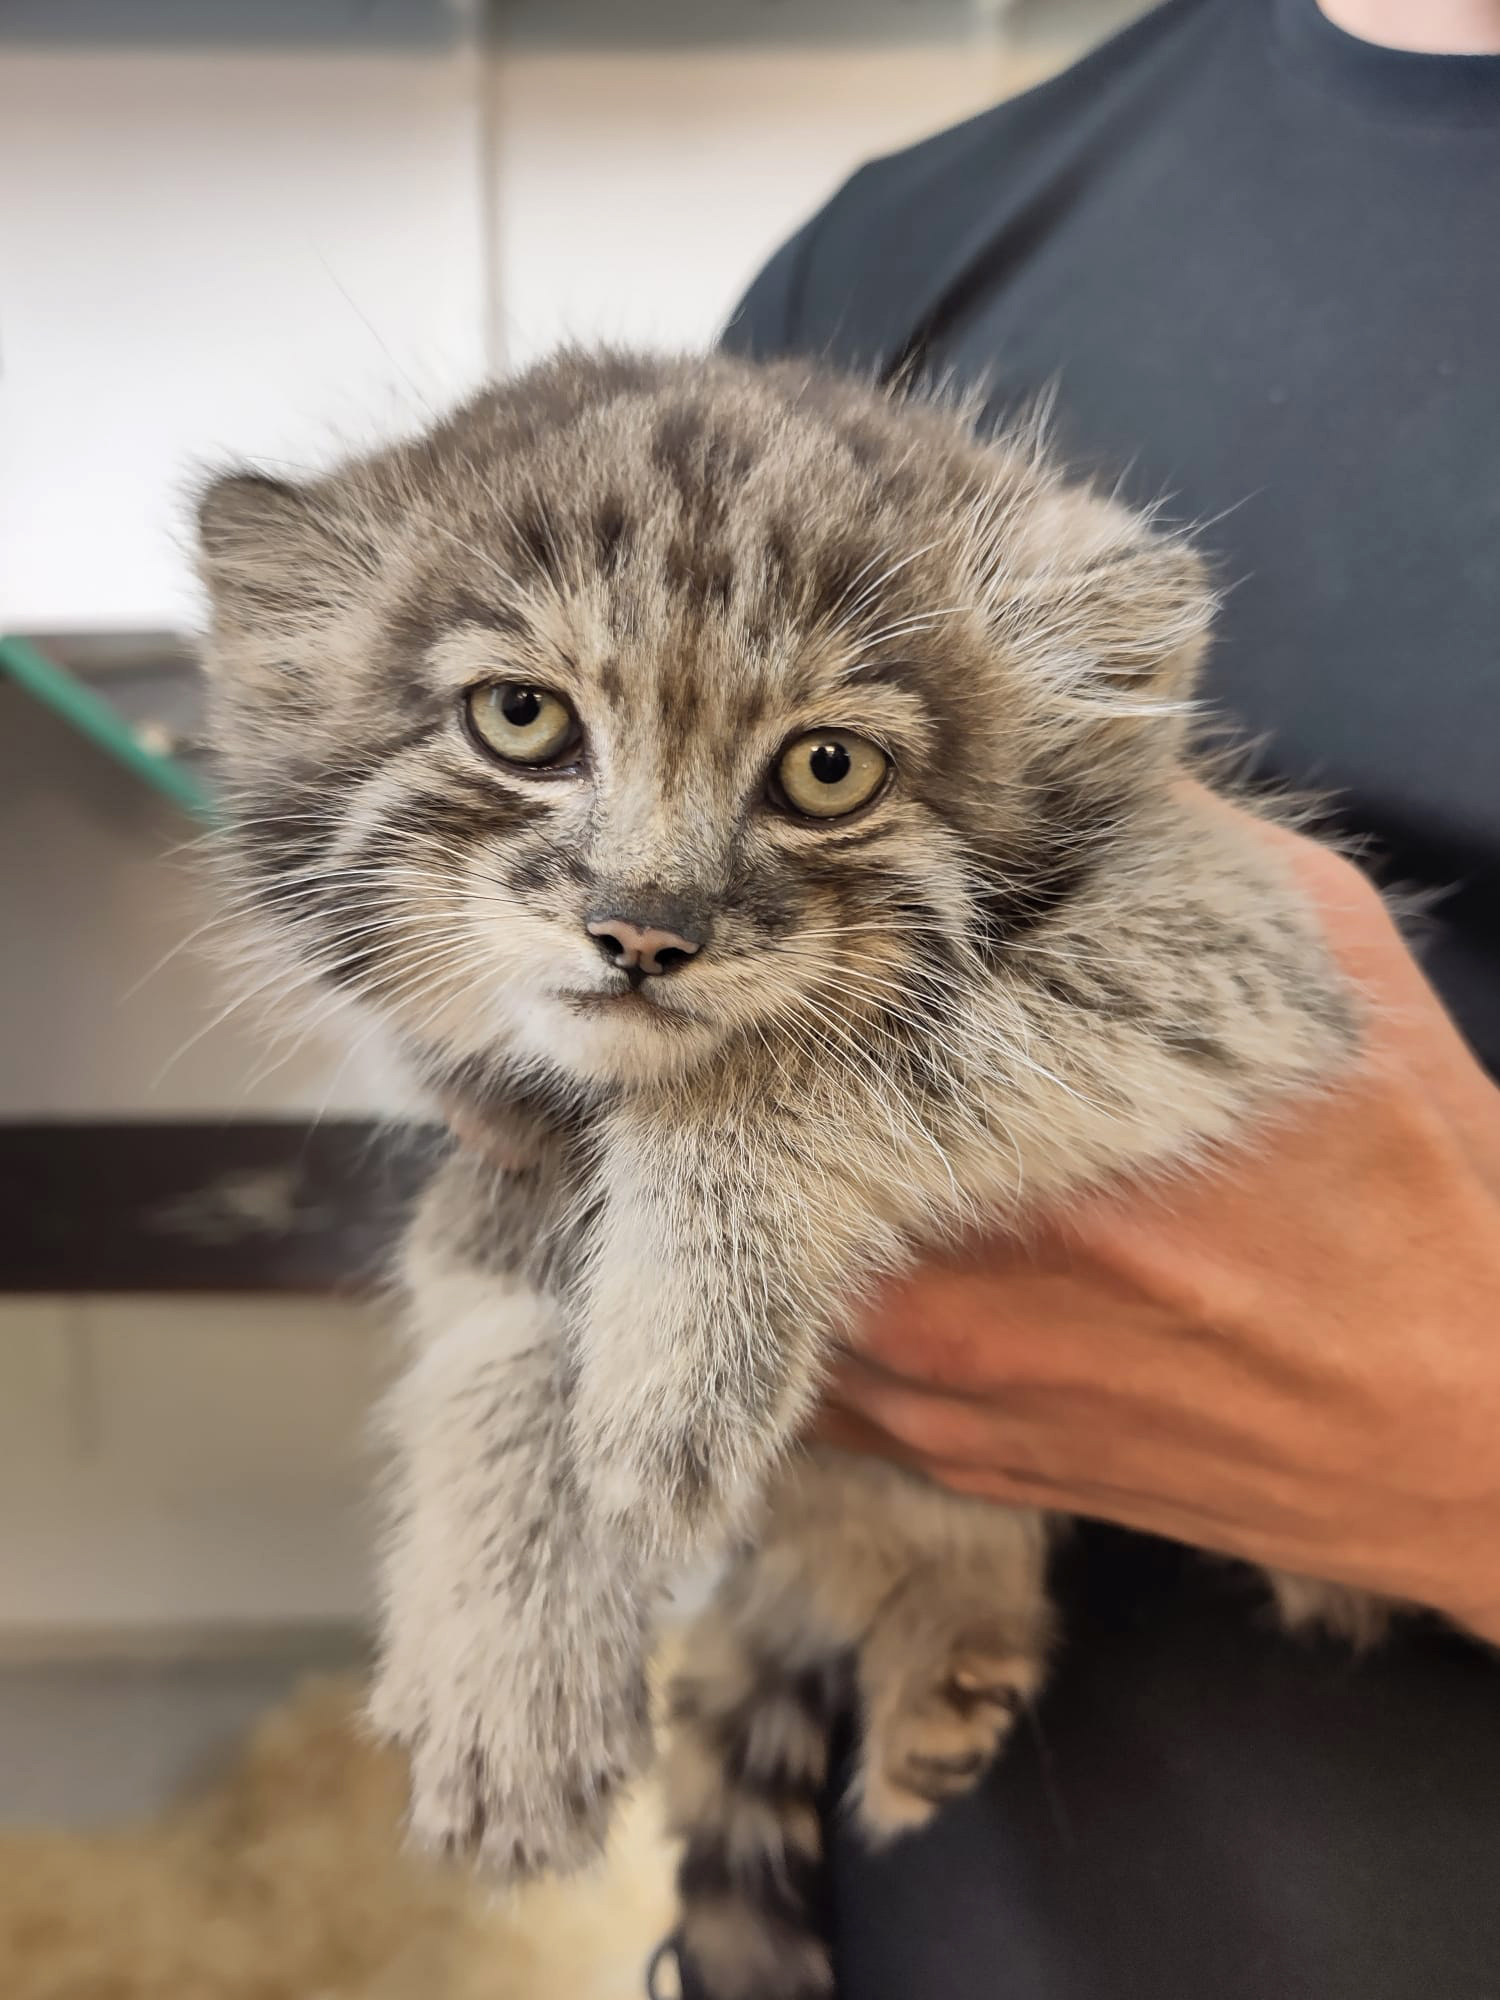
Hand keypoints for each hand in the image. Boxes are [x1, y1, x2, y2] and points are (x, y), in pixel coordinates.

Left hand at [823, 805, 1499, 1643]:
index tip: (781, 934)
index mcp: (1043, 1160)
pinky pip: (817, 1381)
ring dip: (761, 1193)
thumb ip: (1177, 853)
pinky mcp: (965, 1463)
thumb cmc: (1417, 1195)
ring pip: (764, 1275)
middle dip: (752, 1082)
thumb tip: (1057, 771)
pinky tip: (834, 1239)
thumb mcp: (1329, 968)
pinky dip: (803, 1300)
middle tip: (749, 1017)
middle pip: (765, 1159)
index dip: (784, 977)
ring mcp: (950, 1397)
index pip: (818, 1045)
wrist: (1476, 1430)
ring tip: (775, 1118)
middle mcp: (966, 1297)